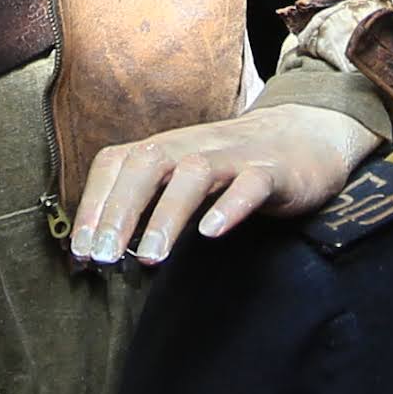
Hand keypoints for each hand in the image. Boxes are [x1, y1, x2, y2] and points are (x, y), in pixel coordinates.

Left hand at [65, 103, 374, 266]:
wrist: (311, 135)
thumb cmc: (237, 168)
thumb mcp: (186, 179)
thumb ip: (149, 207)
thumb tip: (102, 252)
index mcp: (168, 148)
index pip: (117, 162)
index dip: (93, 204)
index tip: (81, 252)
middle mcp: (195, 146)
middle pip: (148, 162)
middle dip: (120, 210)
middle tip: (105, 258)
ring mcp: (236, 156)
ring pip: (195, 173)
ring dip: (167, 215)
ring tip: (151, 258)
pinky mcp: (273, 173)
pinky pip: (250, 185)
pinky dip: (229, 207)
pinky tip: (212, 233)